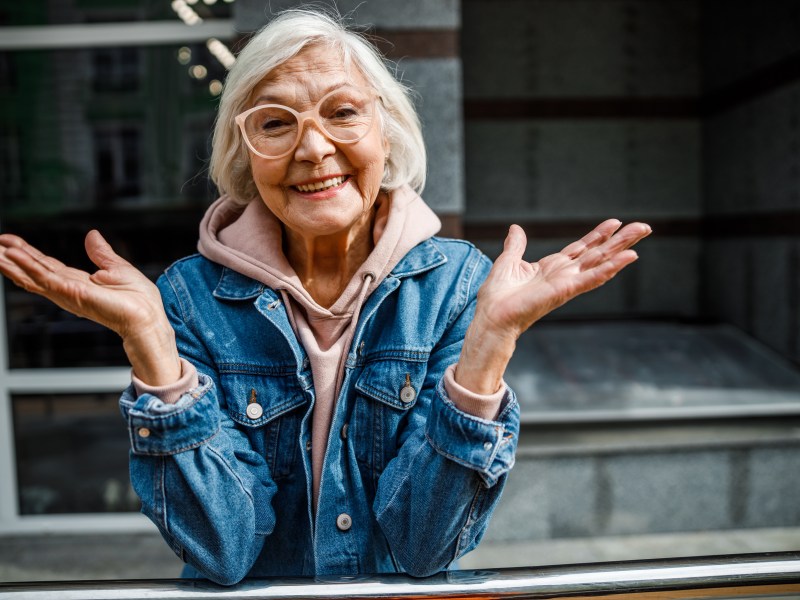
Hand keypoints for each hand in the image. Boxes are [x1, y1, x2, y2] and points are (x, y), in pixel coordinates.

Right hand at [0, 231, 180, 383]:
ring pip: (32, 274)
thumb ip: (101, 253)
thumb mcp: (117, 268)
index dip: (26, 253)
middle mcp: (68, 289)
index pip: (45, 266)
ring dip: (12, 262)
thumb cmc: (139, 301)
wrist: (148, 317)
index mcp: (77, 282)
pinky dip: (28, 266)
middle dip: (10, 258)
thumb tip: (92, 235)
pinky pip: (45, 277)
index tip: (8, 241)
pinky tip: (12, 256)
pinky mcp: (72, 293)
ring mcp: (67, 293)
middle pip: (32, 271)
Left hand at [474, 219, 650, 339]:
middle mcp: (564, 274)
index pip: (581, 248)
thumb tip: (516, 229)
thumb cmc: (497, 296)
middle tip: (644, 226)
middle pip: (598, 253)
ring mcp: (568, 282)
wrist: (491, 316)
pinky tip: (629, 257)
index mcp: (552, 267)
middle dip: (620, 239)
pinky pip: (593, 277)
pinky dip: (611, 267)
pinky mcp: (566, 290)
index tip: (615, 222)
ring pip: (601, 261)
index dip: (598, 235)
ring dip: (622, 247)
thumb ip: (516, 245)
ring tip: (642, 232)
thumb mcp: (508, 262)